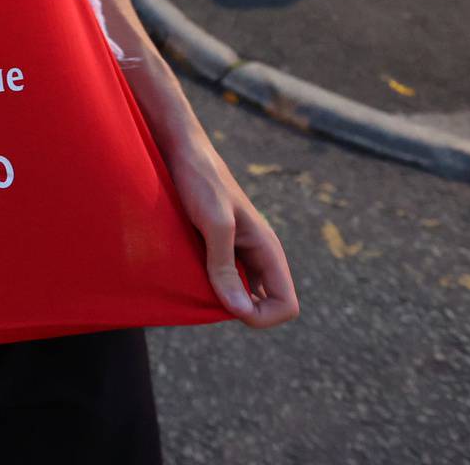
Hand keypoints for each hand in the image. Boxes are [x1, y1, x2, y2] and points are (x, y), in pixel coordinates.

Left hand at [158, 130, 298, 327]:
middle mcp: (259, 254)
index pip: (287, 305)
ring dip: (225, 300)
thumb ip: (226, 266)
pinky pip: (226, 281)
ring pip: (245, 295)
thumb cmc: (200, 181)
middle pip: (267, 305)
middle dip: (242, 311)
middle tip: (208, 295)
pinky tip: (189, 275)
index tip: (229, 306)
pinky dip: (211, 286)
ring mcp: (240, 251)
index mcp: (268, 249)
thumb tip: (241, 312)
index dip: (262, 317)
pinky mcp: (219, 247)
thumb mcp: (214, 223)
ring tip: (196, 285)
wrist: (182, 150)